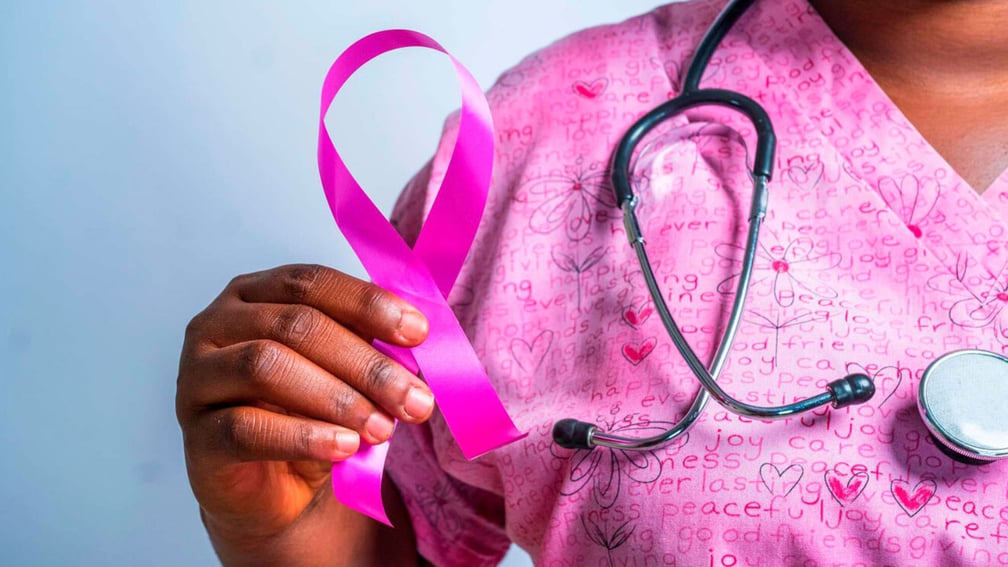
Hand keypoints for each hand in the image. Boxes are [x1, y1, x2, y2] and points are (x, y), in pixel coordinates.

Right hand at [176, 264, 433, 545]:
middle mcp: (216, 325)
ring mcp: (197, 377)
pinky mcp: (196, 434)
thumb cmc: (309, 414)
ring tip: (383, 428)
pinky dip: (303, 435)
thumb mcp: (343, 371)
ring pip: (266, 366)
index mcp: (255, 293)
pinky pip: (246, 427)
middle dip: (365, 363)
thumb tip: (420, 338)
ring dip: (337, 397)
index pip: (312, 282)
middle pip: (296, 326)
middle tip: (416, 398)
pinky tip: (345, 447)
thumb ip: (369, 344)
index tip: (419, 333)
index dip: (368, 304)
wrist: (273, 489)